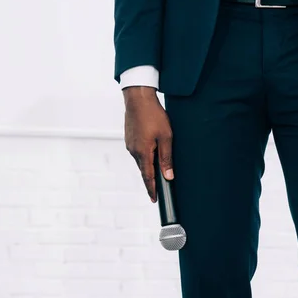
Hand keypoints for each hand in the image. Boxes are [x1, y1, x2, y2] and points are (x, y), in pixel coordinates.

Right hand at [123, 86, 173, 202]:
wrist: (138, 98)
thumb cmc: (154, 115)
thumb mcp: (166, 137)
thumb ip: (166, 158)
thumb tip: (168, 176)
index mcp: (143, 152)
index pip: (148, 177)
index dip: (151, 189)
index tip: (154, 200)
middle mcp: (134, 151)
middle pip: (143, 170)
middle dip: (150, 180)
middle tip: (158, 190)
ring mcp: (130, 144)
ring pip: (141, 160)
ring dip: (148, 166)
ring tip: (157, 171)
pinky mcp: (129, 138)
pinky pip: (138, 152)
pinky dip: (144, 156)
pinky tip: (151, 153)